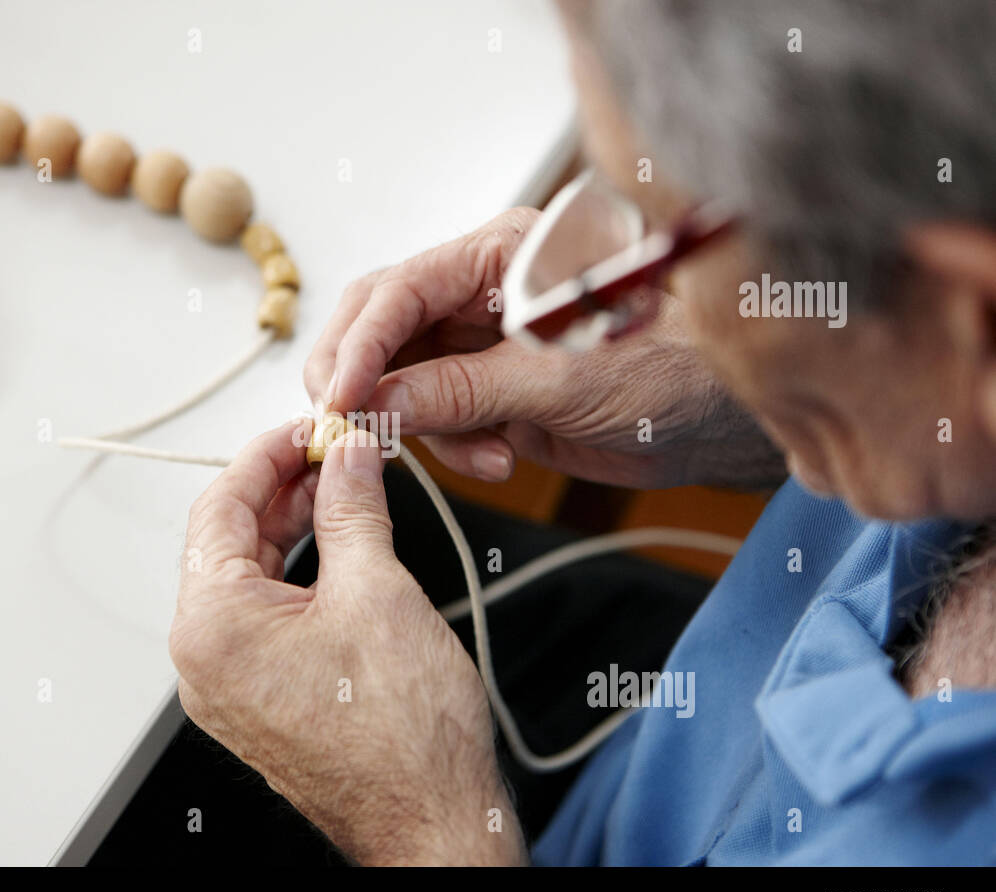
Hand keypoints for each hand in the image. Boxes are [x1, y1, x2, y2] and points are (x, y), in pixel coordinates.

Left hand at [169, 420, 526, 865]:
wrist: (431, 824)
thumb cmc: (405, 737)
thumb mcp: (378, 591)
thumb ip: (353, 507)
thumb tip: (348, 456)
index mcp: (213, 627)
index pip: (219, 508)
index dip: (267, 455)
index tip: (309, 429)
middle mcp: (205, 659)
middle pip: (229, 541)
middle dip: (283, 488)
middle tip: (336, 453)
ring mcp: (230, 685)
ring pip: (250, 579)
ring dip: (294, 528)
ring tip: (346, 491)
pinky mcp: (260, 700)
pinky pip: (265, 618)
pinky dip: (300, 575)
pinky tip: (340, 548)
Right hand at [304, 207, 783, 488]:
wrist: (728, 423)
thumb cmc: (676, 369)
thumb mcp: (560, 381)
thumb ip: (461, 391)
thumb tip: (377, 402)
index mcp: (500, 255)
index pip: (399, 288)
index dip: (360, 343)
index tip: (340, 397)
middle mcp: (481, 292)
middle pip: (383, 327)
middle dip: (365, 382)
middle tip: (353, 428)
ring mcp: (483, 344)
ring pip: (401, 380)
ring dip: (420, 427)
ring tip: (482, 456)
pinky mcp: (493, 391)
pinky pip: (437, 418)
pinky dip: (451, 448)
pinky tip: (497, 460)